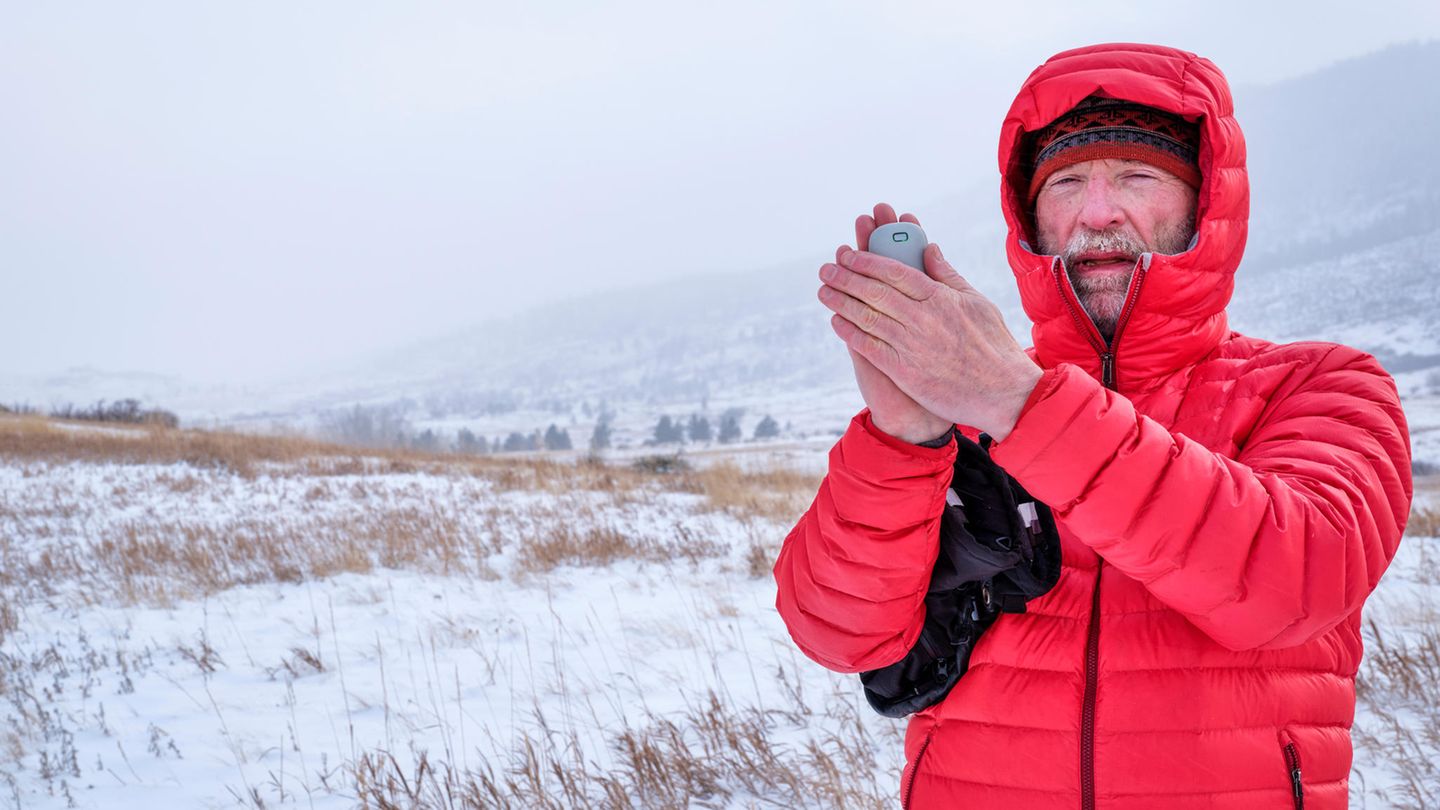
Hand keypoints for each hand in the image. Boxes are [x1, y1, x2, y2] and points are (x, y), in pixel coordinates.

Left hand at [819, 203, 1041, 440]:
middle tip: (827, 268)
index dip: (868, 260)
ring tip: (824, 290)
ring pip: (868, 316)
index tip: (849, 254)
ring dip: (841, 301)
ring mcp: (913, 345)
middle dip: (847, 276)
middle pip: (875, 291)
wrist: (1003, 393)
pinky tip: (836, 321)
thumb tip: (928, 248)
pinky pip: (870, 346)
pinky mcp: (905, 371)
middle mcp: (924, 318)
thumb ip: (948, 275)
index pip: (896, 272)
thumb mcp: (976, 302)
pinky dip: (851, 332)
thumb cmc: (993, 346)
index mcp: (941, 298)